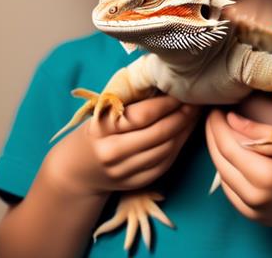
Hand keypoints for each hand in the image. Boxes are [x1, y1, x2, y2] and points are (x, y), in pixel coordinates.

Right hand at [45, 95, 199, 197]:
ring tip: (193, 116)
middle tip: (195, 102)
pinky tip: (184, 134)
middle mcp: (111, 152)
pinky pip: (164, 164)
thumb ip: (129, 103)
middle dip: (182, 116)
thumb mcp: (102, 113)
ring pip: (165, 150)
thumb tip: (165, 86)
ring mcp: (124, 172)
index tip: (181, 91)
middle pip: (158, 134)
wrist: (76, 171)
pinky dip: (178, 148)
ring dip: (184, 131)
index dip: (167, 103)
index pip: (142, 115)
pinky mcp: (135, 184)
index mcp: (101, 129)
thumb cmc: (94, 132)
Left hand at [204, 106, 271, 235]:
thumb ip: (260, 131)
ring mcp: (252, 210)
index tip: (216, 107)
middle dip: (213, 134)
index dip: (217, 124)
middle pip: (220, 160)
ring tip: (219, 130)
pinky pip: (229, 189)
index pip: (228, 145)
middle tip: (213, 115)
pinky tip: (229, 154)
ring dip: (217, 151)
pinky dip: (226, 169)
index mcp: (266, 176)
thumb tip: (230, 118)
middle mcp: (255, 196)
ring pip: (221, 175)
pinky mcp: (252, 216)